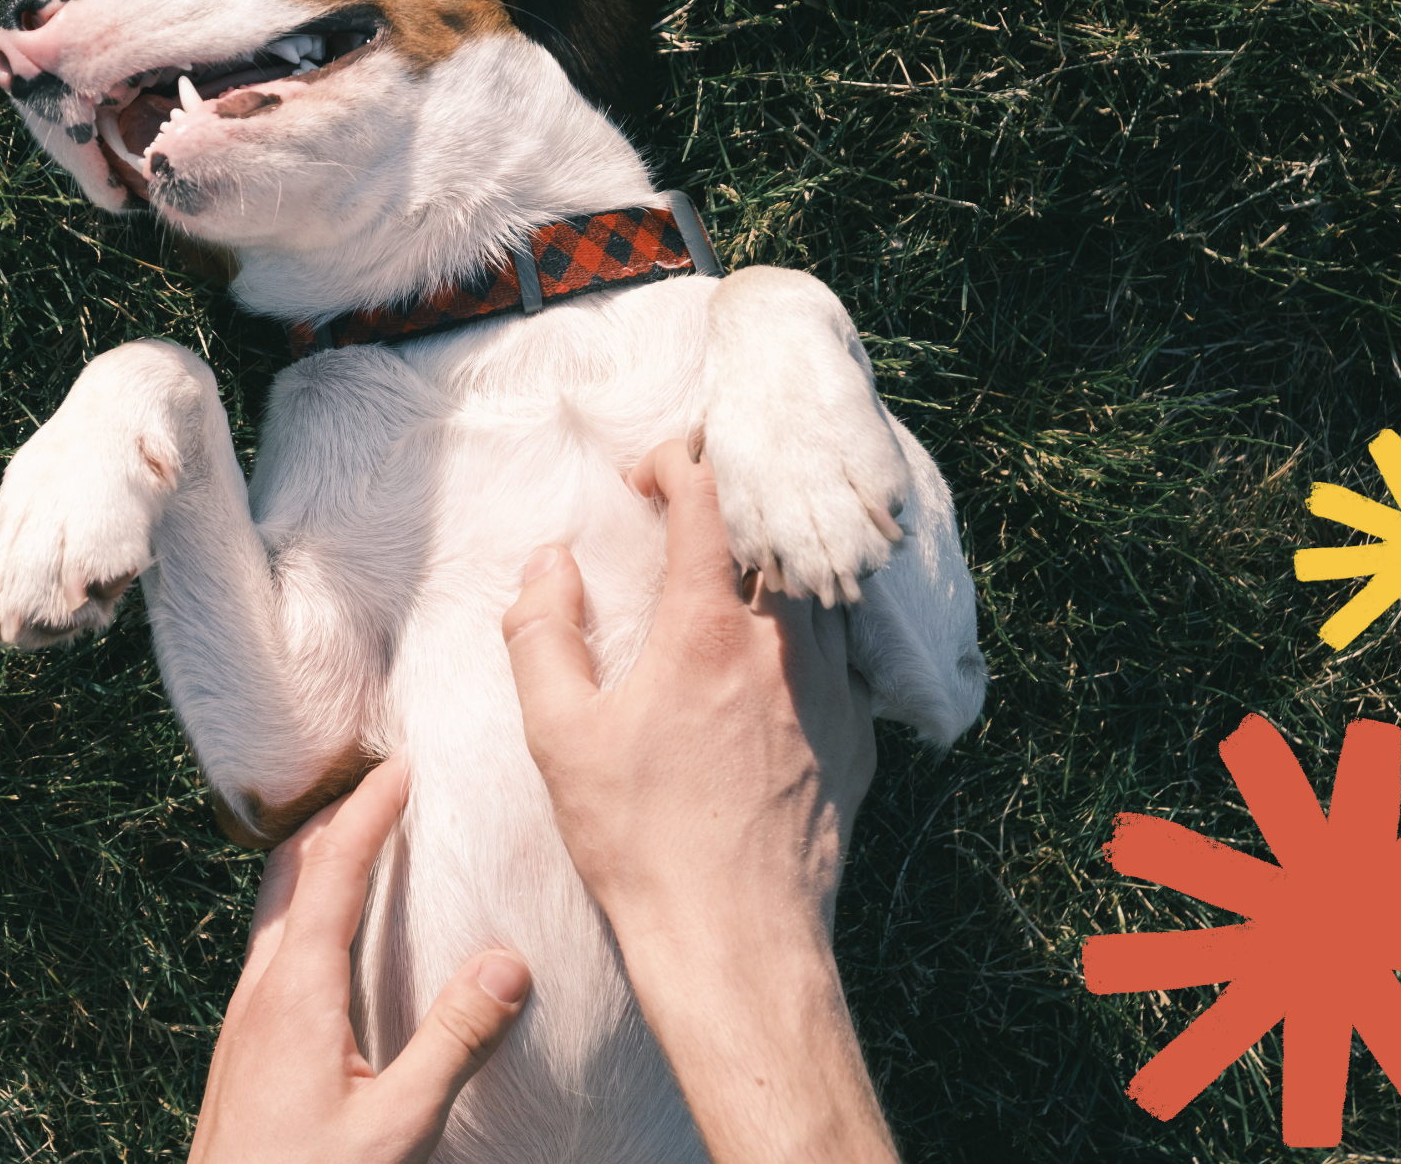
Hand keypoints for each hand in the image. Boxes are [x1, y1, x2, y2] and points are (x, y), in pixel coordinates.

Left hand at [189, 757, 532, 1163]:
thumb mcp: (397, 1128)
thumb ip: (453, 1044)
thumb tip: (508, 964)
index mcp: (295, 994)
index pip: (333, 869)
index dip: (369, 810)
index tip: (405, 766)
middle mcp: (259, 993)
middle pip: (292, 872)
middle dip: (338, 817)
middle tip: (390, 786)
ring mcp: (243, 1021)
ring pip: (275, 910)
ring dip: (318, 863)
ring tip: (368, 842)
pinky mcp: (243, 1050)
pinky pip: (272, 950)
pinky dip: (307, 911)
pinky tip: (337, 940)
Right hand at [501, 441, 896, 1163]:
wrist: (735, 940)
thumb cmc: (639, 842)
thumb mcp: (559, 736)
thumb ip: (542, 632)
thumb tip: (547, 565)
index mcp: (707, 629)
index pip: (709, 494)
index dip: (677, 460)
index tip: (647, 478)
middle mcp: (783, 644)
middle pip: (776, 523)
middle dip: (734, 496)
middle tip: (692, 510)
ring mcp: (832, 687)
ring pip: (816, 582)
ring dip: (774, 558)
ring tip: (733, 572)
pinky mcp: (859, 732)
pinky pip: (841, 648)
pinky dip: (806, 626)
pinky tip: (769, 657)